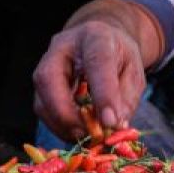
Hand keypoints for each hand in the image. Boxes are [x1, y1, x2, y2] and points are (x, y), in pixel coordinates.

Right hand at [32, 21, 146, 141]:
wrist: (98, 41)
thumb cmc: (117, 56)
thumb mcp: (133, 71)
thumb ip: (126, 98)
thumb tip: (114, 126)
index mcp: (95, 36)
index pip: (96, 62)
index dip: (103, 94)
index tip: (110, 122)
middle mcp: (62, 46)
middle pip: (49, 78)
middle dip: (66, 114)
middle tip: (88, 134)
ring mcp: (45, 64)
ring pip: (41, 99)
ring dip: (62, 125)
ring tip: (86, 135)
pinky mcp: (40, 84)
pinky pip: (42, 109)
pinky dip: (59, 126)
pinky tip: (77, 130)